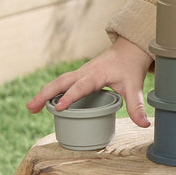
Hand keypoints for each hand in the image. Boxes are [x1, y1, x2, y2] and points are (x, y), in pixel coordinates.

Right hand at [27, 37, 152, 128]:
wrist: (129, 50)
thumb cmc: (130, 67)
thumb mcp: (135, 86)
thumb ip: (137, 106)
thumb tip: (144, 124)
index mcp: (96, 75)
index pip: (80, 87)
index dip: (70, 97)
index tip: (59, 108)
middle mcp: (84, 72)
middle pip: (61, 82)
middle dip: (45, 94)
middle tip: (31, 108)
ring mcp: (80, 73)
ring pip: (58, 82)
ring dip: (44, 93)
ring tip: (31, 108)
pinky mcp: (79, 75)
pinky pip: (62, 83)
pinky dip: (51, 91)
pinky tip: (43, 103)